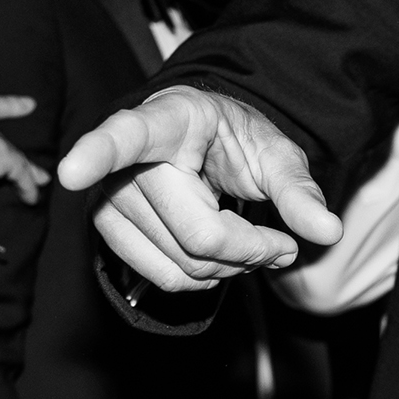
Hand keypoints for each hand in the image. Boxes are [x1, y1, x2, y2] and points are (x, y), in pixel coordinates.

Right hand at [56, 86, 342, 289]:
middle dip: (251, 248)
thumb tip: (327, 230)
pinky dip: (203, 278)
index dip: (97, 155)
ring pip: (184, 264)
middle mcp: (125, 161)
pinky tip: (220, 256)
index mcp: (166, 120)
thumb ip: (297, 189)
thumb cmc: (233, 139)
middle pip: (196, 233)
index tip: (71, 173)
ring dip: (232, 267)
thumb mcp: (274, 151)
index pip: (126, 138)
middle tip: (281, 241)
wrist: (199, 143)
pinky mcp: (108, 232)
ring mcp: (109, 198)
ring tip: (251, 243)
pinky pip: (164, 278)